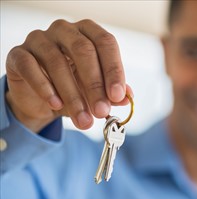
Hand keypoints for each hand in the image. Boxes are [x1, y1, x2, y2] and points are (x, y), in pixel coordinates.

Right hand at [5, 19, 132, 131]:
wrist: (41, 98)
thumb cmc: (73, 87)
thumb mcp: (95, 91)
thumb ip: (111, 92)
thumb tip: (127, 97)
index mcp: (88, 33)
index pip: (106, 43)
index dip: (113, 70)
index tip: (117, 96)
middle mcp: (65, 30)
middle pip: (84, 50)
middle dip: (95, 85)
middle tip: (101, 111)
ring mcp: (39, 39)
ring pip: (57, 62)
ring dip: (73, 95)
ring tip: (83, 119)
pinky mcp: (19, 54)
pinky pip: (30, 67)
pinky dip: (45, 88)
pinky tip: (56, 105)